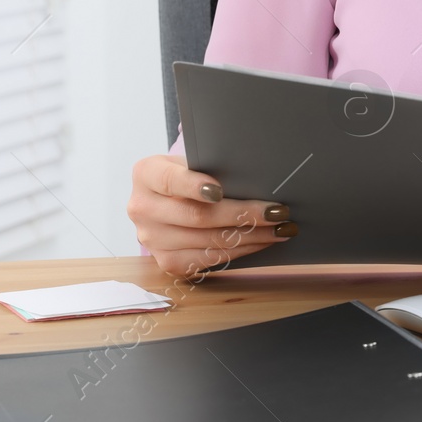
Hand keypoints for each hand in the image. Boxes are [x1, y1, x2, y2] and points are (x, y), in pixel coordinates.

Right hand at [127, 154, 296, 276]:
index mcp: (146, 174)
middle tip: (277, 211)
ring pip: (207, 241)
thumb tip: (257, 178)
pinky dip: (240, 251)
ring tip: (280, 228)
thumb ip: (211, 166)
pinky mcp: (167, 262)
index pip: (170, 180)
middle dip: (243, 215)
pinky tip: (262, 241)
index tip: (220, 191)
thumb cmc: (190, 173)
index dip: (195, 186)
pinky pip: (207, 260)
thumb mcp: (191, 160)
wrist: (168, 198)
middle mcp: (142, 208)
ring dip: (250, 236)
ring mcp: (152, 239)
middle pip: (197, 216)